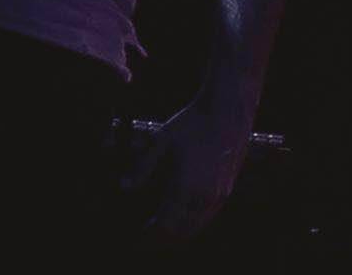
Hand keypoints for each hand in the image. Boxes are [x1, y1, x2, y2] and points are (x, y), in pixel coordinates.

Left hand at [122, 100, 250, 248]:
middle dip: (164, 240)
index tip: (138, 238)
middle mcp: (205, 196)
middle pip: (182, 231)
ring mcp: (219, 196)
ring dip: (179, 234)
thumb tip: (124, 187)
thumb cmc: (192, 122)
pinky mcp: (226, 191)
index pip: (166, 224)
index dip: (151, 235)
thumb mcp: (162, 140)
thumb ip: (143, 166)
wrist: (227, 112)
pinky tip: (182, 219)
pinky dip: (193, 224)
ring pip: (197, 227)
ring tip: (162, 234)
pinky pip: (207, 217)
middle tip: (146, 241)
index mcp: (186, 186)